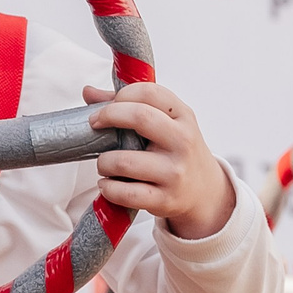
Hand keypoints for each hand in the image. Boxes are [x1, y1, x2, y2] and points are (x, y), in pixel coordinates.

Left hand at [85, 83, 237, 239]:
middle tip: (95, 125)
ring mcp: (174, 172)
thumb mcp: (166, 122)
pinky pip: (125, 193)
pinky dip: (108, 188)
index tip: (105, 107)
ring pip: (124, 161)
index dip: (120, 96)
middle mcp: (183, 142)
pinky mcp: (164, 199)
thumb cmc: (177, 151)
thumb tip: (89, 92)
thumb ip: (129, 104)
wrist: (203, 190)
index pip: (148, 92)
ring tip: (105, 163)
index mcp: (183, 116)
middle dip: (107, 117)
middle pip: (139, 117)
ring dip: (103, 162)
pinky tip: (108, 184)